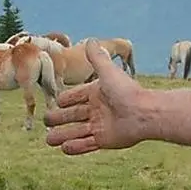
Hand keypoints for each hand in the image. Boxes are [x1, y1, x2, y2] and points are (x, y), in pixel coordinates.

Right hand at [44, 38, 149, 154]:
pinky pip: (86, 145)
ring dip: (62, 136)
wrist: (144, 114)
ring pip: (76, 131)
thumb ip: (97, 58)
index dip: (66, 99)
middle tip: (46, 121)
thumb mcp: (108, 72)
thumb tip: (90, 40)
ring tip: (48, 140)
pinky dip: (75, 147)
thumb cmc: (127, 91)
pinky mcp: (104, 140)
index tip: (56, 102)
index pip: (76, 97)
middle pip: (73, 115)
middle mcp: (97, 110)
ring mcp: (100, 126)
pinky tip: (63, 148)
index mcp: (97, 93)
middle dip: (58, 119)